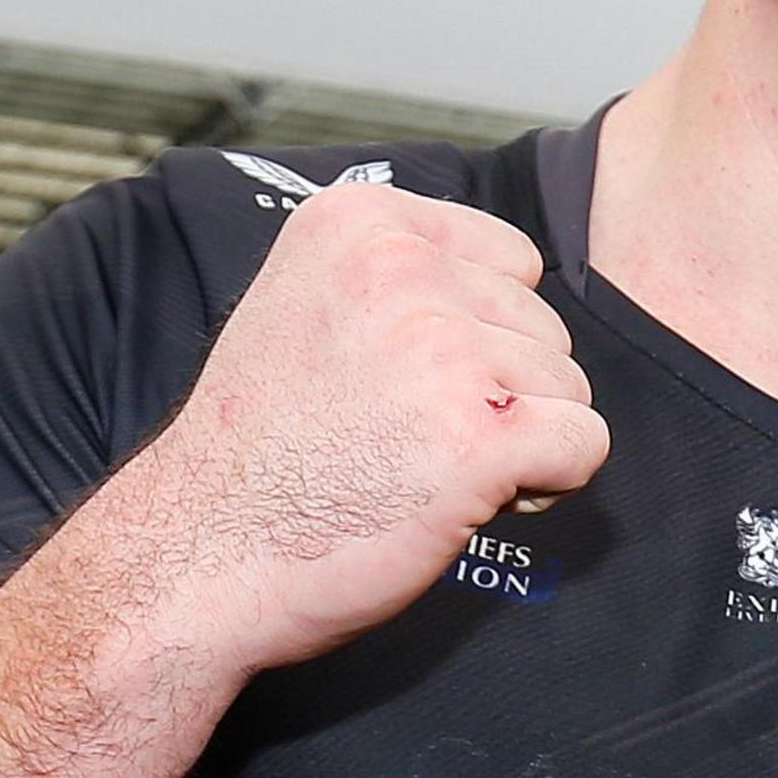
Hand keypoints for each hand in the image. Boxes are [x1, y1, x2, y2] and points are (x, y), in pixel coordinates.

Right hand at [120, 183, 607, 671]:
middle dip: (501, 392)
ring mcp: (442, 349)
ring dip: (518, 441)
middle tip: (401, 437)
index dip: (481, 333)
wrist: (193, 557)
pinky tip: (463, 499)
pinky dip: (545, 484)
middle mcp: (403, 267)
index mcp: (362, 221)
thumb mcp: (310, 306)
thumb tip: (516, 283)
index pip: (513, 261)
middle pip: (546, 326)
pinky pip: (584, 445)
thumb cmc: (258, 450)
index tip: (405, 379)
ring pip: (570, 387)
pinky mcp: (480, 436)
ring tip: (419, 467)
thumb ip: (406, 279)